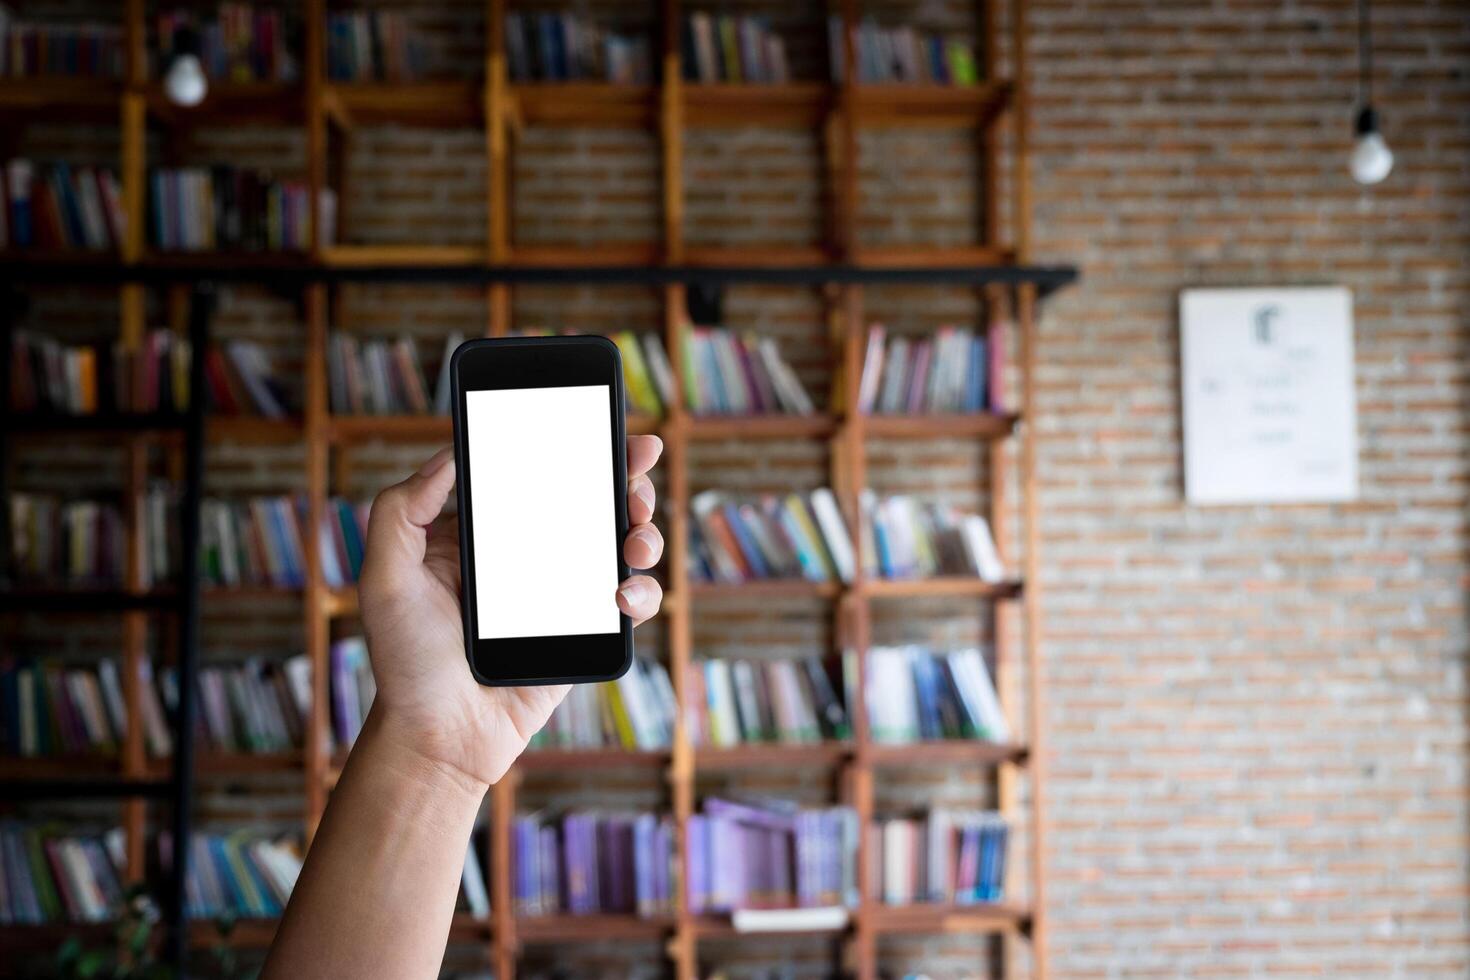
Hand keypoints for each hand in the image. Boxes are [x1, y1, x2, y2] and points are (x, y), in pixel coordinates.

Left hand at [356, 436, 664, 789]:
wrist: (438, 739)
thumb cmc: (405, 661)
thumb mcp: (384, 576)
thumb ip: (401, 510)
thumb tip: (450, 454)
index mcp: (485, 533)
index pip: (535, 474)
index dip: (574, 445)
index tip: (606, 425)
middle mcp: (528, 556)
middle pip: (590, 502)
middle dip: (625, 481)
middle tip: (635, 477)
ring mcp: (561, 594)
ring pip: (619, 546)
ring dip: (642, 530)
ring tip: (636, 537)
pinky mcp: (584, 632)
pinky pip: (629, 602)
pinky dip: (641, 592)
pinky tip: (623, 595)